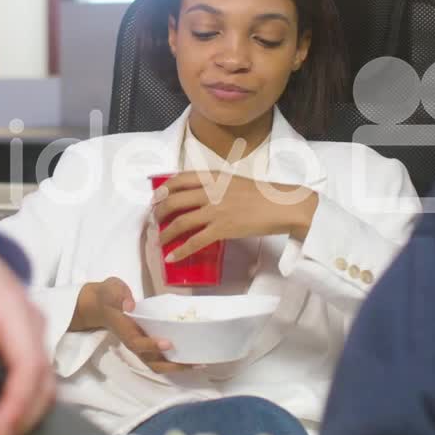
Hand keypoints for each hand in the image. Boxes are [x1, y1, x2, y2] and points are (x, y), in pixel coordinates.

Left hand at [0, 226, 55, 434]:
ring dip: (15, 420)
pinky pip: (29, 384)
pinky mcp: (20, 347)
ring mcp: (30, 338)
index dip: (15, 407)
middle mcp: (32, 328)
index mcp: (16, 312)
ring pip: (40, 389)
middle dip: (15, 422)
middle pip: (42, 385)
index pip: (30, 368)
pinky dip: (13, 409)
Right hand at [72, 277, 191, 373]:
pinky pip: (160, 357)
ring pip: (157, 363)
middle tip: (194, 362)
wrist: (100, 305)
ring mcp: (140, 344)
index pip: (137, 343)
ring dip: (176, 366)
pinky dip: (174, 360)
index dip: (152, 345)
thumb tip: (130, 305)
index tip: (169, 343)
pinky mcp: (147, 343)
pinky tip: (191, 356)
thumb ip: (119, 296)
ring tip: (198, 363)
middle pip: (151, 361)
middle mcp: (133, 342)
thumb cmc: (108, 296)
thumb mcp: (111, 290)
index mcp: (125, 330)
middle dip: (171, 365)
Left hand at [152, 172, 318, 261]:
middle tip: (153, 220)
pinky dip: (180, 251)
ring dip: (165, 233)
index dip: (164, 188)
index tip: (156, 197)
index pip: (180, 179)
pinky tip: (171, 258)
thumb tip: (200, 196)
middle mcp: (211, 192)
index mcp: (214, 177)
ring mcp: (215, 211)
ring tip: (158, 240)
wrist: (281, 206)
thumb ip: (217, 185)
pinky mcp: (222, 229)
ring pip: (180, 222)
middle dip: (159, 211)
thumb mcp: (235, 182)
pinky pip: (195, 242)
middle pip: (174, 200)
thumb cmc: (262, 194)